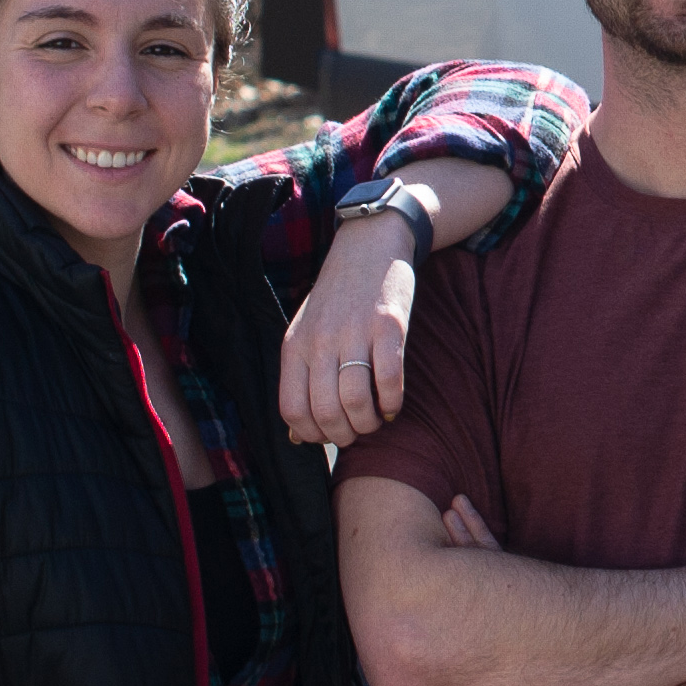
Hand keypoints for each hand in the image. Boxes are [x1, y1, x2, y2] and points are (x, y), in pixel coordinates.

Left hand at [279, 203, 428, 444]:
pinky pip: (389, 378)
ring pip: (356, 400)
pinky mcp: (389, 324)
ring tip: (377, 418)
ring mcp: (354, 332)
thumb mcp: (306, 335)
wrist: (368, 247)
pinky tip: (394, 403)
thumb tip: (297, 438)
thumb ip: (300, 382)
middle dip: (345, 434)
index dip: (312, 433)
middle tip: (358, 430)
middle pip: (325, 411)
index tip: (330, 433)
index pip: (292, 409)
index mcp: (294, 346)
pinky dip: (393, 401)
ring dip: (370, 422)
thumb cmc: (337, 300)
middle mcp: (320, 341)